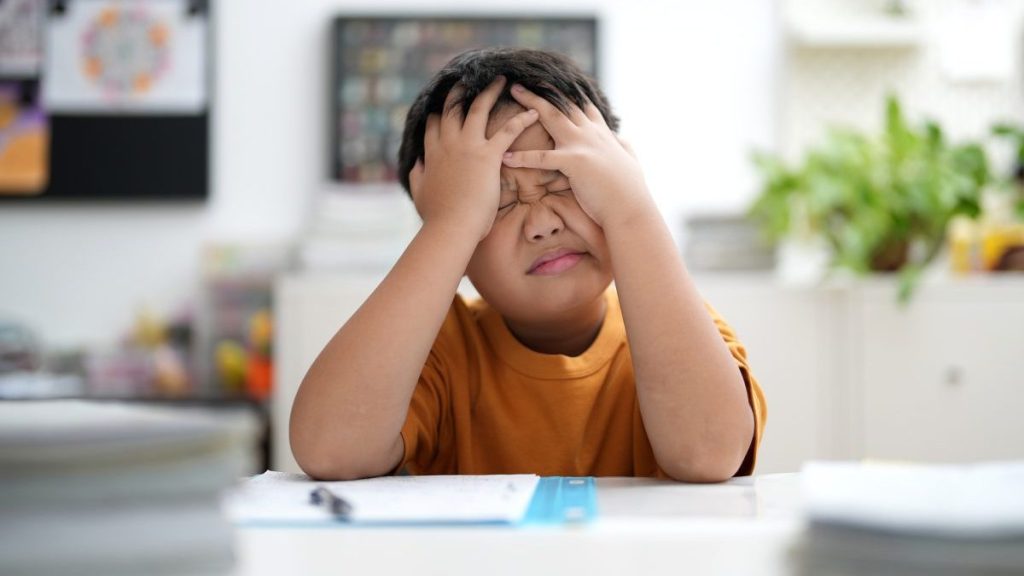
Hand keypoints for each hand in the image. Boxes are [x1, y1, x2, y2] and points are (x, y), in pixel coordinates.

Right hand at [409, 77, 539, 240]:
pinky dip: (522, 119)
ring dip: (490, 91)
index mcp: (432, 153)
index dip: (439, 111)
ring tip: (501, 79)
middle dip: (461, 90)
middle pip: (453, 108)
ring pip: (479, 109)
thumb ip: (417, 175)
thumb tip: (415, 164)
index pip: (434, 124)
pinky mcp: (488, 156)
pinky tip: (534, 111)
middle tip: (470, 79)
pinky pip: (508, 131)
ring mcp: (468, 147)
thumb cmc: (437, 216)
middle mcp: (448, 144)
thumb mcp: (419, 192)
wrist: (451, 227)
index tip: (445, 103)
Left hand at [501, 84, 649, 227]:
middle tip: (522, 83)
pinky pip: (542, 157)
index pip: (582, 107)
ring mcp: (583, 145)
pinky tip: (506, 157)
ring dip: (530, 105)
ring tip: (513, 93)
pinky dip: (523, 157)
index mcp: (602, 134)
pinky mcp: (575, 162)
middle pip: (563, 105)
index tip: (551, 85)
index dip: (566, 95)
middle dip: (542, 91)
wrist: (631, 209)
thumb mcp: (631, 161)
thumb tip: (622, 139)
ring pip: (552, 117)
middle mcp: (591, 134)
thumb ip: (623, 147)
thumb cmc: (631, 190)